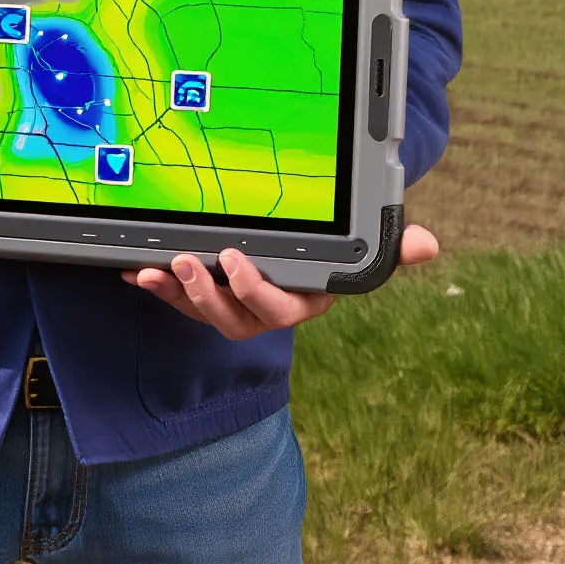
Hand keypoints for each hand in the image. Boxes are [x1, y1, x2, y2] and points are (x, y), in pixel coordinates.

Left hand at [121, 225, 439, 338]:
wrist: (308, 256)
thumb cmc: (335, 255)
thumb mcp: (361, 250)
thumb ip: (390, 249)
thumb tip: (428, 245)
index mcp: (302, 301)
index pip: (280, 307)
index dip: (254, 289)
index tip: (234, 260)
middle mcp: (265, 311)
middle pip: (235, 318)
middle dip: (207, 295)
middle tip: (187, 262)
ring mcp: (233, 307)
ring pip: (204, 312)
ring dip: (177, 294)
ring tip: (157, 269)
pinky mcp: (205, 298)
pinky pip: (179, 300)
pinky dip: (158, 286)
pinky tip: (136, 271)